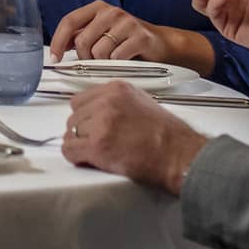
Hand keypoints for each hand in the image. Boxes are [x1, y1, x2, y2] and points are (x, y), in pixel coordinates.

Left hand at [49, 1, 169, 64]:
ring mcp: (126, 23)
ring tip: (111, 61)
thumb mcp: (101, 34)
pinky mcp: (140, 37)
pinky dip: (117, 65)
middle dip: (84, 58)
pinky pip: (116, 58)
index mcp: (97, 8)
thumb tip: (57, 49)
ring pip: (98, 52)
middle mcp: (111, 11)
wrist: (160, 44)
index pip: (69, 21)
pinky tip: (123, 62)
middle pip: (82, 41)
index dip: (58, 41)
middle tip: (94, 63)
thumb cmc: (127, 40)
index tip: (55, 58)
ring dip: (102, 64)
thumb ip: (80, 37)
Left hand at [61, 81, 207, 194]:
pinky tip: (91, 160)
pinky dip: (77, 158)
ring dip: (80, 145)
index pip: (79, 100)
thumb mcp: (140, 102)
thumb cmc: (166, 133)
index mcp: (116, 89)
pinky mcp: (98, 145)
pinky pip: (70, 151)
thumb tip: (95, 111)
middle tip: (97, 143)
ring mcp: (101, 123)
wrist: (178, 153)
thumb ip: (115, 102)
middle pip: (73, 117)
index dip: (85, 117)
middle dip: (82, 132)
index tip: (90, 127)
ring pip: (70, 134)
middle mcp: (106, 102)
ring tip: (98, 153)